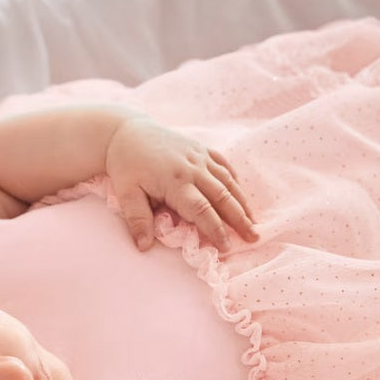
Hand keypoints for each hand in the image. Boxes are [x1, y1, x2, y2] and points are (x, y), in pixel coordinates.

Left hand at [105, 117, 257, 251]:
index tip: (225, 248)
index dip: (215, 230)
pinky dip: (235, 181)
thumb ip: (138, 220)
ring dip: (242, 203)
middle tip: (253, 238)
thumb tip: (144, 247)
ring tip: (254, 222)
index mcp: (175, 180)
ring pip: (228, 182)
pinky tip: (241, 196)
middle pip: (222, 197)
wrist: (127, 132)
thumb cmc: (125, 165)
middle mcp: (193, 167)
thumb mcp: (126, 193)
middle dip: (239, 219)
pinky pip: (224, 165)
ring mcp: (200, 156)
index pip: (201, 210)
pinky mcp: (201, 149)